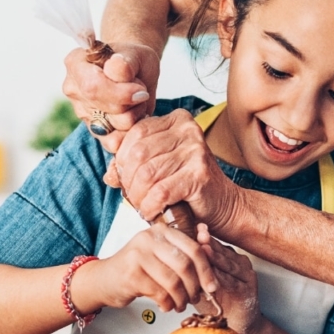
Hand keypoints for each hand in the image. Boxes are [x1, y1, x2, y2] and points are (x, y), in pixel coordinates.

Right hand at [61, 42, 160, 139]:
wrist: (136, 72)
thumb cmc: (133, 60)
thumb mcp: (135, 54)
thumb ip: (124, 62)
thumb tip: (115, 69)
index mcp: (76, 63)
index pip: (93, 86)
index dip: (122, 93)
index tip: (141, 89)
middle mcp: (73, 89)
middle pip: (105, 108)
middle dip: (131, 103)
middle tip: (139, 90)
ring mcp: (82, 112)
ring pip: (112, 127)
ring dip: (134, 115)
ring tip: (135, 101)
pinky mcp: (94, 130)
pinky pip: (113, 142)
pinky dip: (130, 132)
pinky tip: (134, 116)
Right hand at [75, 223, 217, 313]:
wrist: (102, 280)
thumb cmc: (136, 269)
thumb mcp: (161, 257)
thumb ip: (184, 255)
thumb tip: (213, 256)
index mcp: (161, 231)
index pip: (193, 248)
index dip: (207, 270)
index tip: (212, 286)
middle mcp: (149, 238)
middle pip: (185, 264)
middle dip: (195, 287)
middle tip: (195, 298)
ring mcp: (138, 255)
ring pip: (174, 281)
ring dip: (181, 298)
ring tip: (180, 305)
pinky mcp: (131, 274)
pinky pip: (160, 293)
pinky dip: (167, 304)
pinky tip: (166, 306)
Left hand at [113, 109, 243, 230]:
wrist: (224, 206)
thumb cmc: (188, 186)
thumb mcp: (159, 167)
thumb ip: (133, 164)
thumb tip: (109, 174)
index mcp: (177, 120)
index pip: (135, 133)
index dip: (122, 159)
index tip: (125, 178)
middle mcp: (188, 130)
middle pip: (138, 153)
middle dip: (129, 180)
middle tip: (133, 196)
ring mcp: (195, 151)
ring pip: (147, 174)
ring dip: (138, 196)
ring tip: (142, 205)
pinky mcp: (199, 175)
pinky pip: (160, 192)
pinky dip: (150, 206)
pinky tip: (152, 212)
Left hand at [193, 224, 261, 333]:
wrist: (237, 325)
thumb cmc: (218, 303)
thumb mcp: (202, 282)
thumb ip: (193, 269)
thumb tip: (171, 255)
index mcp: (229, 258)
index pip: (214, 245)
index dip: (203, 237)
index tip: (192, 227)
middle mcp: (240, 264)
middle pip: (222, 251)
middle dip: (208, 243)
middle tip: (198, 233)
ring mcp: (246, 276)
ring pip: (228, 264)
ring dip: (216, 257)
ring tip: (203, 249)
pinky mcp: (249, 290)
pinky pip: (232, 282)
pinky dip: (222, 277)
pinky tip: (212, 274)